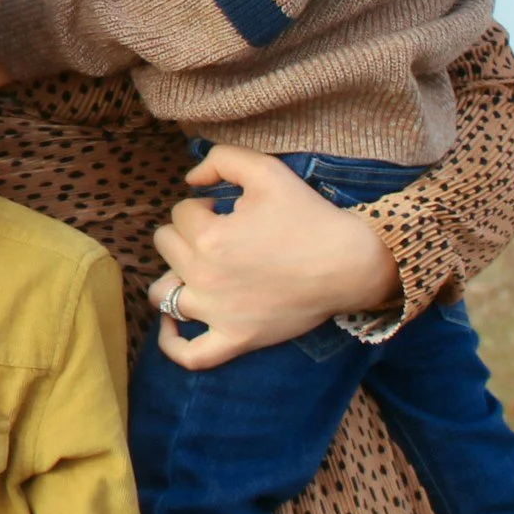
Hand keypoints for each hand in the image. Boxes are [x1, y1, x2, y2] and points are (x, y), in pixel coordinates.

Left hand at [147, 142, 402, 370]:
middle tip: (223, 233)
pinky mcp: (237, 339)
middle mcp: (205, 276)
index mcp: (209, 237)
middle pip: (166, 245)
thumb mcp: (266, 170)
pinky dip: (173, 343)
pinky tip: (171, 325)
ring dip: (173, 275)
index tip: (228, 210)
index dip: (204, 206)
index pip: (180, 212)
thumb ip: (220, 159)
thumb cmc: (308, 215)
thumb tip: (190, 179)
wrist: (350, 263)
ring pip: (163, 293)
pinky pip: (192, 354)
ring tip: (196, 266)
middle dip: (188, 232)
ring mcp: (218, 313)